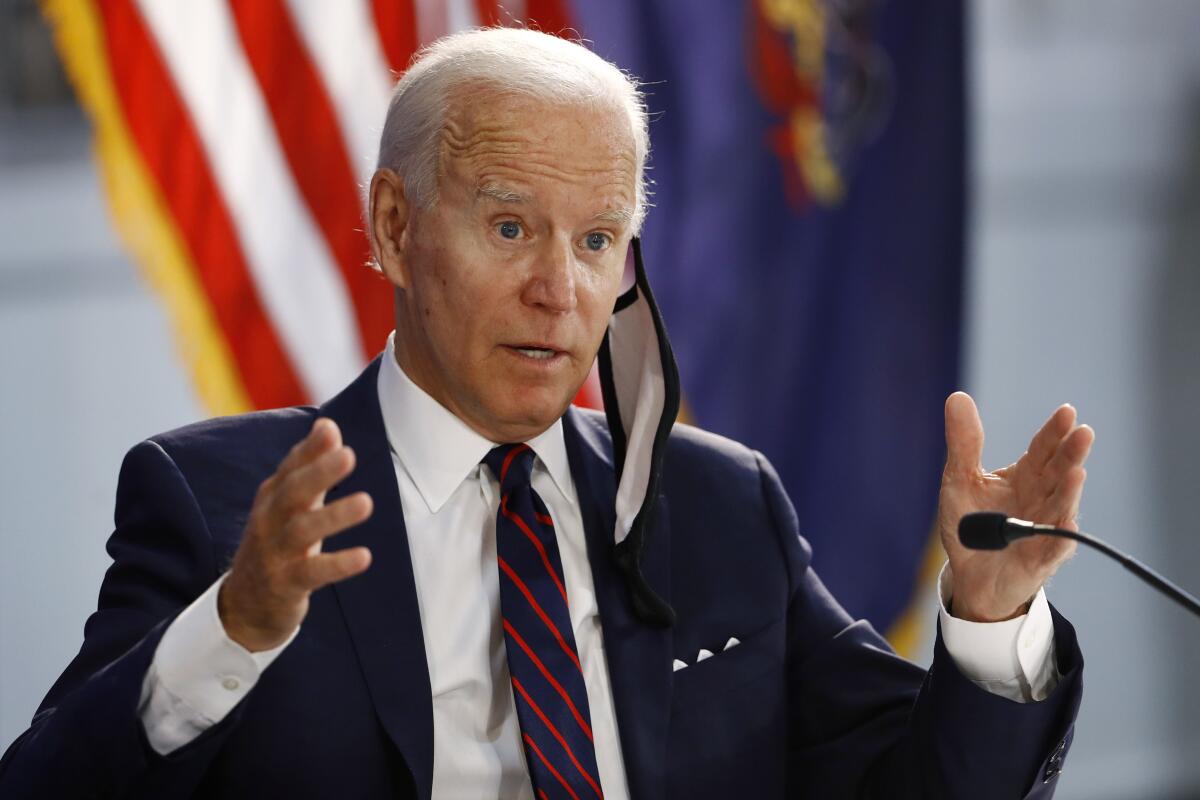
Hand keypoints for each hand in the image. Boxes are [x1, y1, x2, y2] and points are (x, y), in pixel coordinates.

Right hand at [219, 418, 373, 650]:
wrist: (244, 604)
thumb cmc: (277, 542)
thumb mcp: (290, 503)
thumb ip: (310, 465)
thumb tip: (329, 424)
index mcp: (273, 497)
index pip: (290, 467)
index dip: (309, 449)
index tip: (330, 429)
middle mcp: (270, 520)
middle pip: (293, 492)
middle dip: (319, 473)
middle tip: (349, 455)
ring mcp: (275, 553)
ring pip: (302, 530)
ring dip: (334, 516)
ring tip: (367, 502)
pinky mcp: (285, 584)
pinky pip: (312, 573)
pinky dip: (338, 564)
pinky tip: (364, 556)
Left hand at [937, 392, 1094, 622]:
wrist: (970, 575)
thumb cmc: (972, 526)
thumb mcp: (960, 479)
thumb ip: (964, 442)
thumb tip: (957, 397)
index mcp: (1025, 476)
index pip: (1043, 449)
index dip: (1054, 432)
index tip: (1066, 412)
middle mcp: (1040, 498)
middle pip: (1058, 473)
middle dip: (1071, 454)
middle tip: (1083, 433)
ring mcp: (1043, 528)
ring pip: (1060, 507)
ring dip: (1069, 491)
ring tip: (1076, 474)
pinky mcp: (1039, 559)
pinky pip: (1053, 549)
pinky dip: (1060, 538)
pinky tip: (1067, 527)